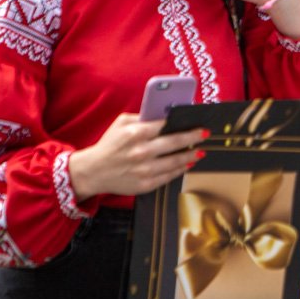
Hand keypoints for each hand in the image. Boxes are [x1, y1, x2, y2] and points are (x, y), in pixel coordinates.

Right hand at [69, 113, 207, 200]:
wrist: (94, 171)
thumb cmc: (110, 144)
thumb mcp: (121, 123)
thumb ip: (143, 117)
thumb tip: (165, 113)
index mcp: (135, 133)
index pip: (166, 125)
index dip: (183, 123)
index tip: (195, 122)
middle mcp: (141, 152)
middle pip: (175, 142)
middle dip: (194, 137)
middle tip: (205, 134)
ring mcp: (144, 170)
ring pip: (176, 161)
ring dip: (191, 155)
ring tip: (200, 151)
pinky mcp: (145, 185)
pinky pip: (169, 176)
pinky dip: (180, 169)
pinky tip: (187, 164)